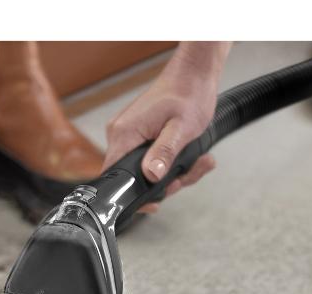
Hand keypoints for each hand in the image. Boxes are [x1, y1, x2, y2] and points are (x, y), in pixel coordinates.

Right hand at [102, 42, 230, 212]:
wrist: (194, 72)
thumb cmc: (188, 93)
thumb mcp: (181, 129)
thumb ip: (164, 153)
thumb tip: (151, 175)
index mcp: (124, 133)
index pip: (114, 177)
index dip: (133, 195)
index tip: (155, 202)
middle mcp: (120, 133)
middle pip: (133, 177)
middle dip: (165, 183)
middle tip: (188, 174)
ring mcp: (128, 133)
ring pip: (145, 169)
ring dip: (173, 172)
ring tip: (198, 161)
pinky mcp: (138, 133)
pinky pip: (149, 158)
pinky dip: (169, 161)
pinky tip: (189, 155)